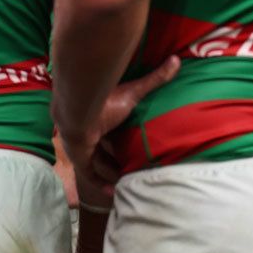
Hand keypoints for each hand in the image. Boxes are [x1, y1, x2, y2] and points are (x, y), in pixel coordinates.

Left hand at [60, 56, 178, 198]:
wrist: (77, 110)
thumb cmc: (104, 99)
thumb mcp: (133, 92)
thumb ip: (154, 79)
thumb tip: (175, 60)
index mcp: (100, 116)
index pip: (109, 128)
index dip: (118, 137)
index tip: (131, 145)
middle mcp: (89, 130)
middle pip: (102, 146)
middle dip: (113, 156)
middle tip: (132, 166)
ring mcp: (81, 145)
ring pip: (96, 161)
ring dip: (108, 171)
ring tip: (126, 180)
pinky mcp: (78, 158)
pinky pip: (89, 174)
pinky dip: (99, 183)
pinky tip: (111, 192)